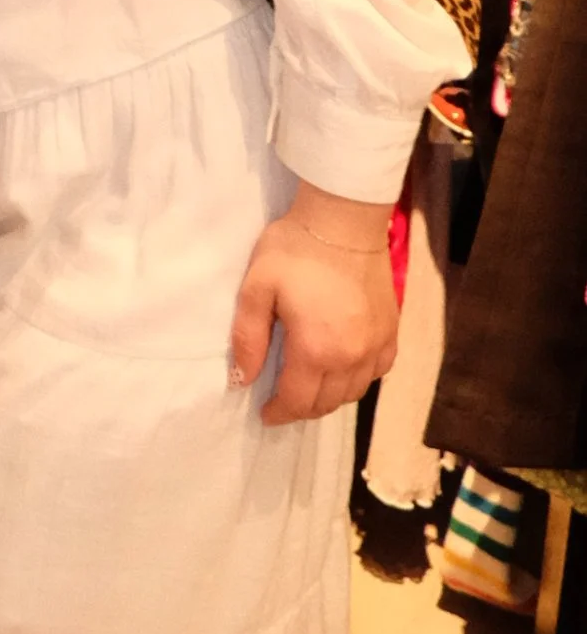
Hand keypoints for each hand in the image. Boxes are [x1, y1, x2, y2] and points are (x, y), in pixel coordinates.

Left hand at [229, 189, 398, 424]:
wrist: (344, 219)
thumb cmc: (295, 250)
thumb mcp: (257, 289)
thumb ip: (248, 339)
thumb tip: (242, 380)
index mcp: (317, 350)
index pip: (299, 401)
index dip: (280, 413)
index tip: (266, 414)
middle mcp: (352, 357)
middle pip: (328, 402)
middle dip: (302, 408)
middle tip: (283, 402)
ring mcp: (377, 346)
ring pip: (354, 392)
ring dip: (330, 397)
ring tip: (309, 389)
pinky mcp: (392, 331)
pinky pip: (377, 372)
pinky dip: (358, 380)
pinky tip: (343, 369)